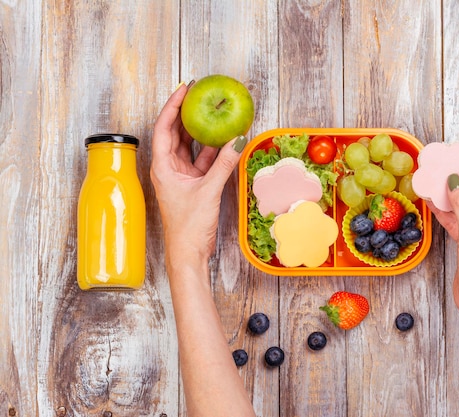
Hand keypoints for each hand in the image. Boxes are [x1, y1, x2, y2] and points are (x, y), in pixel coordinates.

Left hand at [150, 82, 247, 263]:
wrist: (189, 252)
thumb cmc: (188, 226)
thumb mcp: (208, 191)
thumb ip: (223, 165)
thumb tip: (238, 141)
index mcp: (162, 167)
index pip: (164, 127)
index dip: (173, 106)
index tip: (185, 89)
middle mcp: (169, 168)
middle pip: (176, 133)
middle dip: (187, 113)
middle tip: (200, 95)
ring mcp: (182, 176)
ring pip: (191, 146)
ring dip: (202, 131)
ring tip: (214, 112)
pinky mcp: (194, 184)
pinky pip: (203, 161)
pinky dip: (214, 151)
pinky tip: (225, 140)